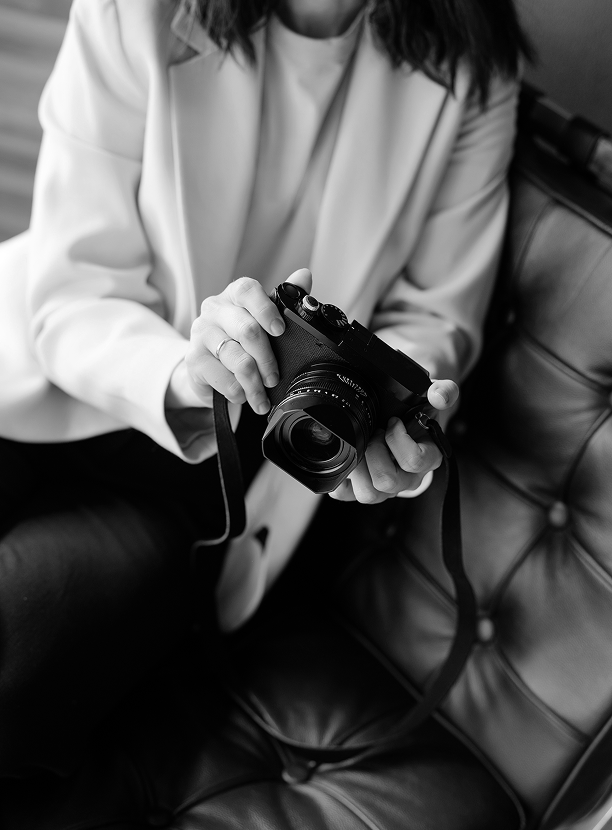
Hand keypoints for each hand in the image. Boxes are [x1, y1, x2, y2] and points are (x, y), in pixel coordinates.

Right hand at [165, 268, 312, 411]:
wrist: (206, 370)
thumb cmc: (239, 341)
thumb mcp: (261, 321)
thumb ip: (283, 299)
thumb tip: (304, 275)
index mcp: (234, 295)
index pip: (247, 290)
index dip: (266, 310)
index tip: (280, 330)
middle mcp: (214, 309)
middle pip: (247, 330)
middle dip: (267, 360)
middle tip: (274, 378)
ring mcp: (201, 333)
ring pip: (237, 359)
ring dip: (254, 384)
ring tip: (262, 398)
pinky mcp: (193, 359)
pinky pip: (223, 379)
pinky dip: (238, 392)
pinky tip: (242, 396)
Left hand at [329, 379, 458, 503]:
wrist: (400, 423)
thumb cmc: (414, 413)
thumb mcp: (431, 398)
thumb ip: (443, 391)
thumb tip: (440, 397)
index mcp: (427, 459)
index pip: (415, 461)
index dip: (398, 439)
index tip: (392, 421)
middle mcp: (407, 478)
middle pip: (388, 481)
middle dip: (374, 452)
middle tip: (373, 433)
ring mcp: (385, 488)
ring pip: (368, 494)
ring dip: (357, 466)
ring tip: (359, 445)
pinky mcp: (363, 490)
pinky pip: (345, 495)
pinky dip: (340, 479)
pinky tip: (345, 458)